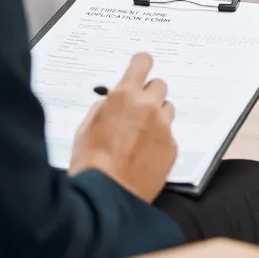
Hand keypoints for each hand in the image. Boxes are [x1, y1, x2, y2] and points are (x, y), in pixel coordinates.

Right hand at [69, 53, 176, 202]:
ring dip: (157, 115)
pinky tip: (144, 154)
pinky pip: (169, 134)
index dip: (142, 63)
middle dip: (149, 94)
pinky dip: (159, 140)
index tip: (142, 65)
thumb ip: (105, 107)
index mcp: (124, 96)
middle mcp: (148, 107)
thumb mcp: (86, 127)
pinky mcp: (172, 147)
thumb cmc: (91, 162)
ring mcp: (163, 127)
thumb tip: (112, 101)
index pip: (142, 63)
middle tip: (138, 108)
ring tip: (140, 134)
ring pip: (167, 109)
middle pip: (159, 85)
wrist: (107, 194)